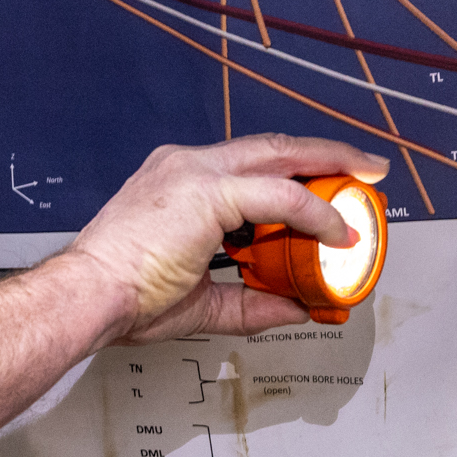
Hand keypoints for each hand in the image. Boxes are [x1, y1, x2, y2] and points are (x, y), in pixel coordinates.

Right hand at [0, 134, 388, 448]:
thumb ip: (251, 302)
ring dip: (331, 169)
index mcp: (178, 183)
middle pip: (272, 148)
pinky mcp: (207, 192)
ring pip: (280, 157)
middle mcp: (187, 165)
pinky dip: (314, 214)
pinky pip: (280, 198)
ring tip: (368, 180)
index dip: (293, 177)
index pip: (249, 168)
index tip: (325, 192)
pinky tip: (338, 231)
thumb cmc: (122, 298)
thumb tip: (298, 308)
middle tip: (367, 167)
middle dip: (325, 156)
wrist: (88, 297)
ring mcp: (196, 173)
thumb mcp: (201, 302)